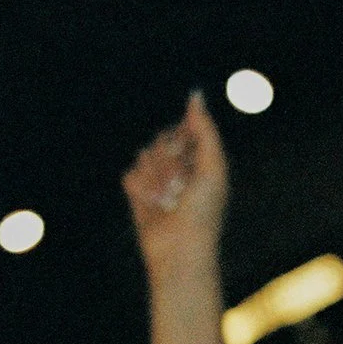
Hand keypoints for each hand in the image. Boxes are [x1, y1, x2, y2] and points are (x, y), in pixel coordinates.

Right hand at [122, 90, 228, 284]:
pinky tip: (152, 206)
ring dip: (155, 179)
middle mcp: (180, 168)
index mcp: (201, 159)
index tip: (189, 157)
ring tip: (167, 201)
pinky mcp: (139, 195)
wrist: (180, 249)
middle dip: (168, 162)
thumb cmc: (204, 211)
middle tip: (180, 187)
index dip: (182, 140)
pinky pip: (130, 175)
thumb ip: (204, 129)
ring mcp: (158, 181)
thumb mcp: (213, 165)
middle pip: (160, 140)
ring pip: (143, 156)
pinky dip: (140, 190)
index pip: (183, 129)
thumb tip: (195, 94)